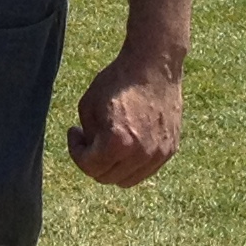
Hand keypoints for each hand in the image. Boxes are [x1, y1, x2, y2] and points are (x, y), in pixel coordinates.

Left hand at [66, 54, 182, 185]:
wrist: (154, 66)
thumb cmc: (117, 81)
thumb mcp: (88, 106)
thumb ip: (88, 137)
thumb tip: (92, 153)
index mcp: (117, 143)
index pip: (88, 167)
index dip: (75, 150)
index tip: (75, 131)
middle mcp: (141, 155)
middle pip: (107, 178)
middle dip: (93, 161)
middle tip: (89, 140)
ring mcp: (158, 155)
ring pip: (127, 179)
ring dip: (113, 166)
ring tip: (108, 142)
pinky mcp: (170, 150)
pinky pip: (145, 169)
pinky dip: (132, 162)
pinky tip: (127, 140)